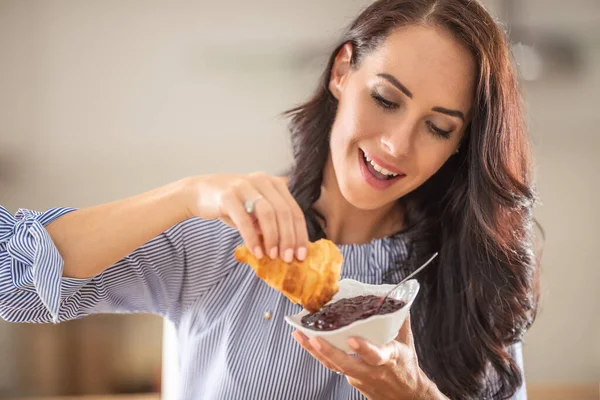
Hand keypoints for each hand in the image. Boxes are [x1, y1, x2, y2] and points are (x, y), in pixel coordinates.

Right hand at [183, 173, 308, 261]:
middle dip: (289, 238)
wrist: (199, 192)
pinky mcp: (228, 195)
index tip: (302, 254)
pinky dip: (252, 238)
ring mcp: (245, 185)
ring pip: (268, 213)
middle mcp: (262, 180)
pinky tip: (256, 252)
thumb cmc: (232, 204)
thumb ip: (272, 223)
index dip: (300, 234)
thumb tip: (289, 248)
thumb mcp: (256, 211)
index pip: (294, 210)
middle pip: (284, 212)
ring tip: (273, 256)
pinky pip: (244, 219)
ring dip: (273, 238)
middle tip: (288, 258)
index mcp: (274, 183)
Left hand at [292, 315, 445, 399]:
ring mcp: (359, 377)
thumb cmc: (406, 367)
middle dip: (329, 351)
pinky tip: (307, 340)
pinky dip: (320, 353)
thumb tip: (394, 298)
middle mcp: (372, 370)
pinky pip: (334, 366)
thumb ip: (399, 320)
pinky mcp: (351, 380)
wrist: (406, 397)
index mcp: (388, 359)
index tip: (352, 340)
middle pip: (347, 364)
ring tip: (300, 334)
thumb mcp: (406, 344)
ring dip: (315, 351)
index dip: (364, 349)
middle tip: (314, 338)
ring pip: (335, 365)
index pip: (376, 356)